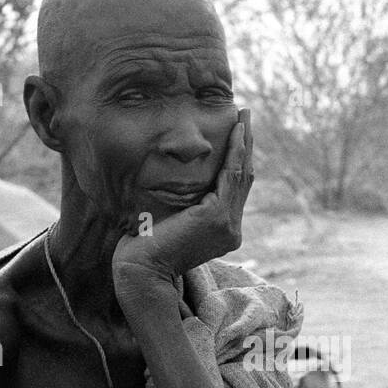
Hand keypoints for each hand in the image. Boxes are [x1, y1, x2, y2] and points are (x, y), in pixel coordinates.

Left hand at [112, 109, 252, 300]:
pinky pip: (231, 176)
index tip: (236, 135)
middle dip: (246, 146)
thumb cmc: (144, 249)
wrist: (141, 269)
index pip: (233, 190)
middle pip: (243, 179)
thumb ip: (180, 207)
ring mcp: (227, 225)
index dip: (237, 161)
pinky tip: (236, 131)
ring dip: (244, 142)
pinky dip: (236, 151)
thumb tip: (174, 187)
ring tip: (243, 117)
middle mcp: (231, 230)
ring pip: (241, 175)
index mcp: (221, 232)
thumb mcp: (168, 222)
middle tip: (245, 117)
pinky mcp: (218, 217)